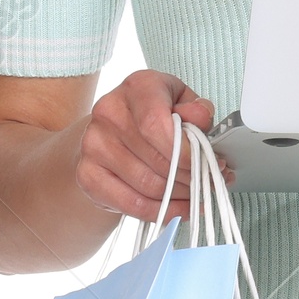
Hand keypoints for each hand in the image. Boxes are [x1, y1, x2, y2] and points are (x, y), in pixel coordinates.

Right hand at [74, 70, 222, 224]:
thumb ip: (196, 110)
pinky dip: (163, 211)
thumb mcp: (182, 103)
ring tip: (198, 192)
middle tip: (211, 181)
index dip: (187, 152)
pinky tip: (180, 207)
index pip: (157, 125)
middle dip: (192, 176)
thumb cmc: (155, 117)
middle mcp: (109, 112)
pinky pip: (133, 204)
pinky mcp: (87, 175)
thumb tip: (201, 119)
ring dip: (181, 195)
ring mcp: (93, 145)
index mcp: (137, 87)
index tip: (211, 162)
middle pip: (157, 159)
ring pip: (149, 186)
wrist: (112, 134)